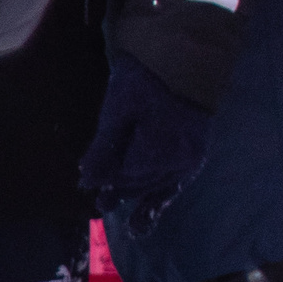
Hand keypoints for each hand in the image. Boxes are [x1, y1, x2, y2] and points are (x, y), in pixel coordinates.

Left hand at [78, 52, 212, 236]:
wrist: (189, 56)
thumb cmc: (148, 78)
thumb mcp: (119, 108)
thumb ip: (104, 148)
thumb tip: (87, 183)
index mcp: (159, 150)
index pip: (123, 176)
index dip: (105, 175)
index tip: (87, 178)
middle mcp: (178, 161)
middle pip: (139, 183)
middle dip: (118, 186)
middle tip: (99, 198)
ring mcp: (190, 159)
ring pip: (155, 187)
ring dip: (135, 195)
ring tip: (113, 209)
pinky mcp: (195, 155)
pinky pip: (175, 186)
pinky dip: (158, 203)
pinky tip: (142, 225)